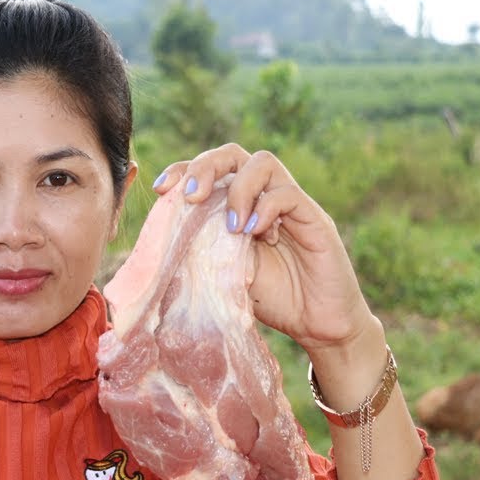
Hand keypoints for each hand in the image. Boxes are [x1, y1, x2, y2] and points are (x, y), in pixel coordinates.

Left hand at [151, 144, 376, 355]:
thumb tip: (164, 243)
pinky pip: (289, 195)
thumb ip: (205, 251)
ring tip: (231, 227)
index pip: (210, 169)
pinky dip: (266, 208)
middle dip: (205, 166)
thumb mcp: (226, 274)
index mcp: (238, 205)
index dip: (183, 170)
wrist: (317, 324)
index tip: (162, 190)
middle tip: (191, 196)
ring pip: (263, 163)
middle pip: (233, 154)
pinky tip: (255, 233)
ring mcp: (291, 204)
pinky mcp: (315, 219)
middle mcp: (264, 196)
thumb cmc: (272, 299)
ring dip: (238, 189)